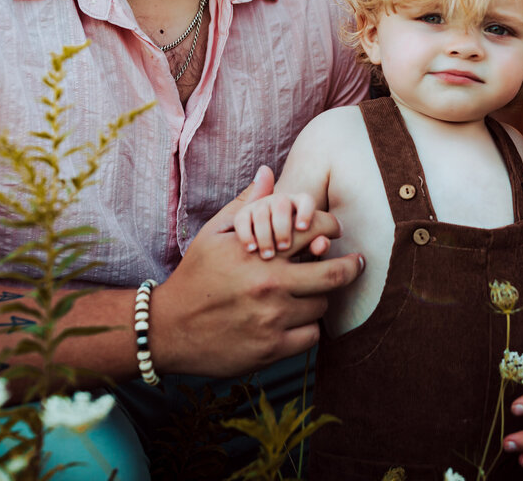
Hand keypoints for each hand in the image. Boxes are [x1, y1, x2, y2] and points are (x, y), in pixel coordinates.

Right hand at [153, 166, 363, 376]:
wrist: (167, 329)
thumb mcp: (214, 234)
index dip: (331, 228)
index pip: (316, 230)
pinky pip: (311, 336)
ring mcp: (272, 319)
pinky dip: (307, 328)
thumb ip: (247, 204)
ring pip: (322, 306)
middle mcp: (270, 285)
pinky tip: (296, 321)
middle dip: (350, 266)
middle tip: (355, 264)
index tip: (333, 233)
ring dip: (319, 298)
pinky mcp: (271, 349)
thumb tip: (268, 172)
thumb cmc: (195, 276)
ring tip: (309, 293)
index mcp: (260, 252)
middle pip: (334, 274)